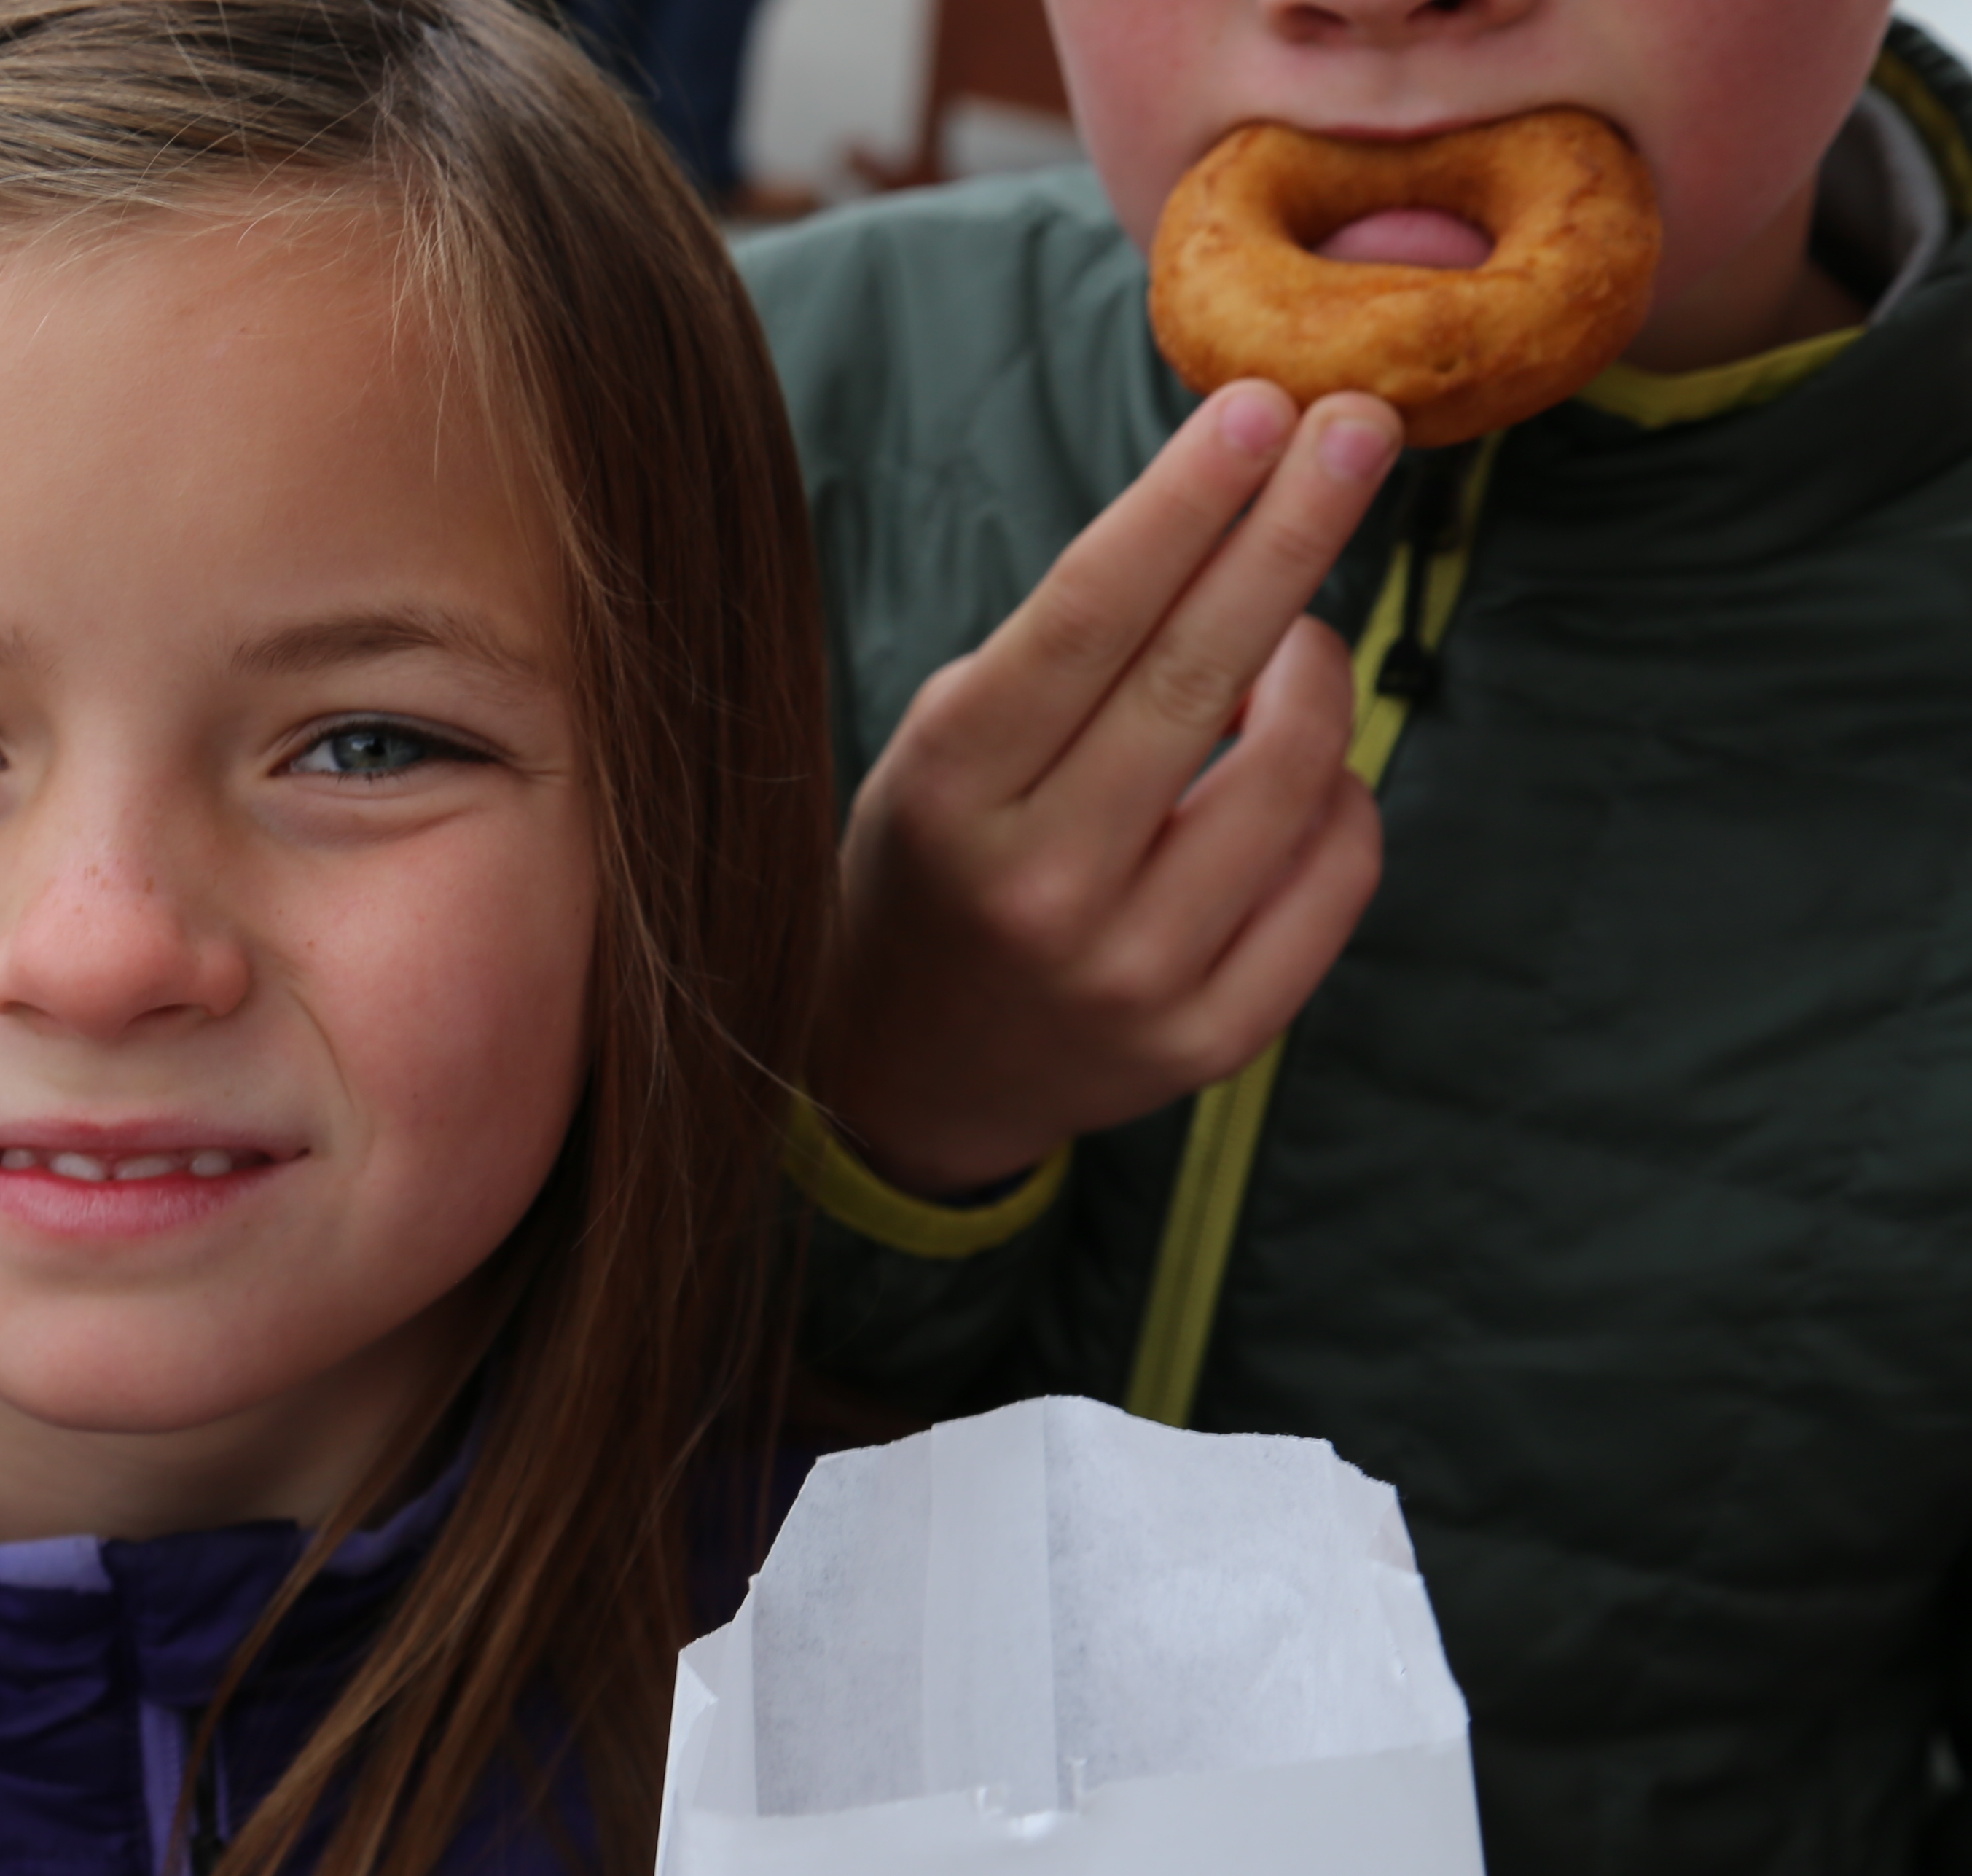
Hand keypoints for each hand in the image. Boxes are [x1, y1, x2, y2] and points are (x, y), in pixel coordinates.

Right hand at [819, 382, 1404, 1195]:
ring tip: (1291, 636)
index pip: (1085, 623)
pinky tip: (1298, 770)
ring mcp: (1132, 975)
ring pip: (1295, 770)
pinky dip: (1338, 792)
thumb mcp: (939, 752)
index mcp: (948, 799)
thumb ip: (1060, 657)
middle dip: (1288, 530)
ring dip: (1315, 668)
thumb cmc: (939, 868)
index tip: (1255, 408)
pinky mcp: (1210, 1039)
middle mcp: (1039, 890)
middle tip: (1357, 428)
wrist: (910, 1076)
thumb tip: (1233, 513)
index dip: (1179, 506)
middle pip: (1198, 674)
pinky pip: (1337, 871)